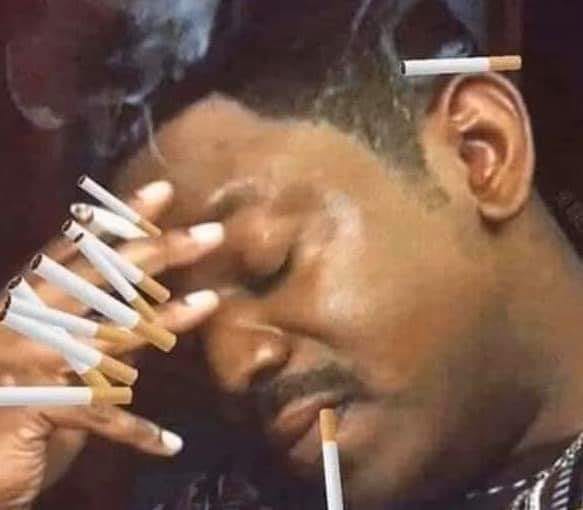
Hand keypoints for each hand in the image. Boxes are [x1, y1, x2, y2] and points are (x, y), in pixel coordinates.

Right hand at [0, 180, 223, 509]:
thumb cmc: (7, 383)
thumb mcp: (39, 337)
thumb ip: (76, 310)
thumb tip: (137, 283)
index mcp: (31, 297)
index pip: (82, 247)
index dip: (122, 218)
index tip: (163, 192)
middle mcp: (32, 319)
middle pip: (107, 276)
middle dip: (162, 251)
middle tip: (212, 234)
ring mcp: (35, 361)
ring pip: (115, 333)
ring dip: (168, 321)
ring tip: (211, 303)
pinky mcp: (40, 410)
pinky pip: (101, 419)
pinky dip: (136, 432)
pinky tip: (171, 444)